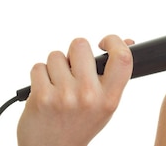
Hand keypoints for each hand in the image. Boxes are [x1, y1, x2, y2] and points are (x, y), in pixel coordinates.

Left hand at [17, 35, 133, 145]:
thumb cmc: (80, 124)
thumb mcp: (105, 104)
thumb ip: (115, 75)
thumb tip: (128, 42)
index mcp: (109, 98)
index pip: (122, 58)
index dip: (114, 41)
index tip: (105, 42)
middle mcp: (89, 96)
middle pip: (80, 45)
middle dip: (75, 52)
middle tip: (74, 67)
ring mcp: (64, 96)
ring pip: (56, 55)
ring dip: (55, 66)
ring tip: (58, 84)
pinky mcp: (41, 97)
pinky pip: (38, 67)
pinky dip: (40, 75)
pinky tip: (45, 90)